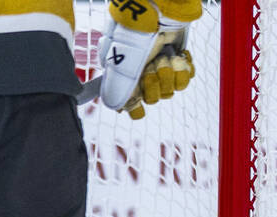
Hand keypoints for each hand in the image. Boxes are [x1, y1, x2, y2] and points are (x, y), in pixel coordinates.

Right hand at [99, 0, 199, 118]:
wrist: (157, 18)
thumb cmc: (135, 38)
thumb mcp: (119, 66)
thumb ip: (118, 90)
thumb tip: (120, 109)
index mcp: (128, 83)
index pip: (134, 109)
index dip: (137, 104)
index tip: (137, 95)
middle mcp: (144, 80)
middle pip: (154, 99)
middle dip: (154, 81)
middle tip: (150, 65)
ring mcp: (162, 72)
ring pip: (171, 90)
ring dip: (168, 72)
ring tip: (163, 56)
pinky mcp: (179, 63)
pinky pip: (186, 79)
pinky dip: (183, 67)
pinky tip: (176, 57)